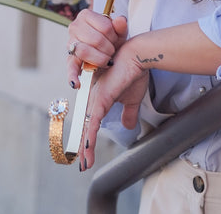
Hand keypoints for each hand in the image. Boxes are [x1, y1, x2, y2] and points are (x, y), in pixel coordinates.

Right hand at [67, 9, 127, 88]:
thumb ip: (121, 26)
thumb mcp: (118, 32)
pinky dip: (73, 76)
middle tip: (112, 52)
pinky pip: (70, 68)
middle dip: (108, 49)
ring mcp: (71, 42)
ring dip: (99, 59)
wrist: (104, 49)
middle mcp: (75, 26)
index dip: (114, 36)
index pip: (105, 27)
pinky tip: (76, 84)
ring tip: (106, 61)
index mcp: (86, 15)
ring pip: (85, 52)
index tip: (115, 40)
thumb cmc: (110, 38)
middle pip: (96, 40)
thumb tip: (121, 20)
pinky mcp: (70, 58)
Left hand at [79, 40, 147, 170]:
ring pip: (87, 128)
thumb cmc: (133, 73)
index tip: (87, 155)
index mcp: (99, 100)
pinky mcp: (100, 99)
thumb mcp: (132, 99)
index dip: (88, 139)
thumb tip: (129, 127)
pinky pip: (92, 121)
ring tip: (85, 162)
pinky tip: (87, 147)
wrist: (136, 57)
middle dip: (84, 147)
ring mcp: (95, 100)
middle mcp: (93, 100)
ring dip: (85, 146)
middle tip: (83, 163)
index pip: (91, 123)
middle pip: (86, 127)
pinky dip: (90, 136)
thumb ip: (129, 113)